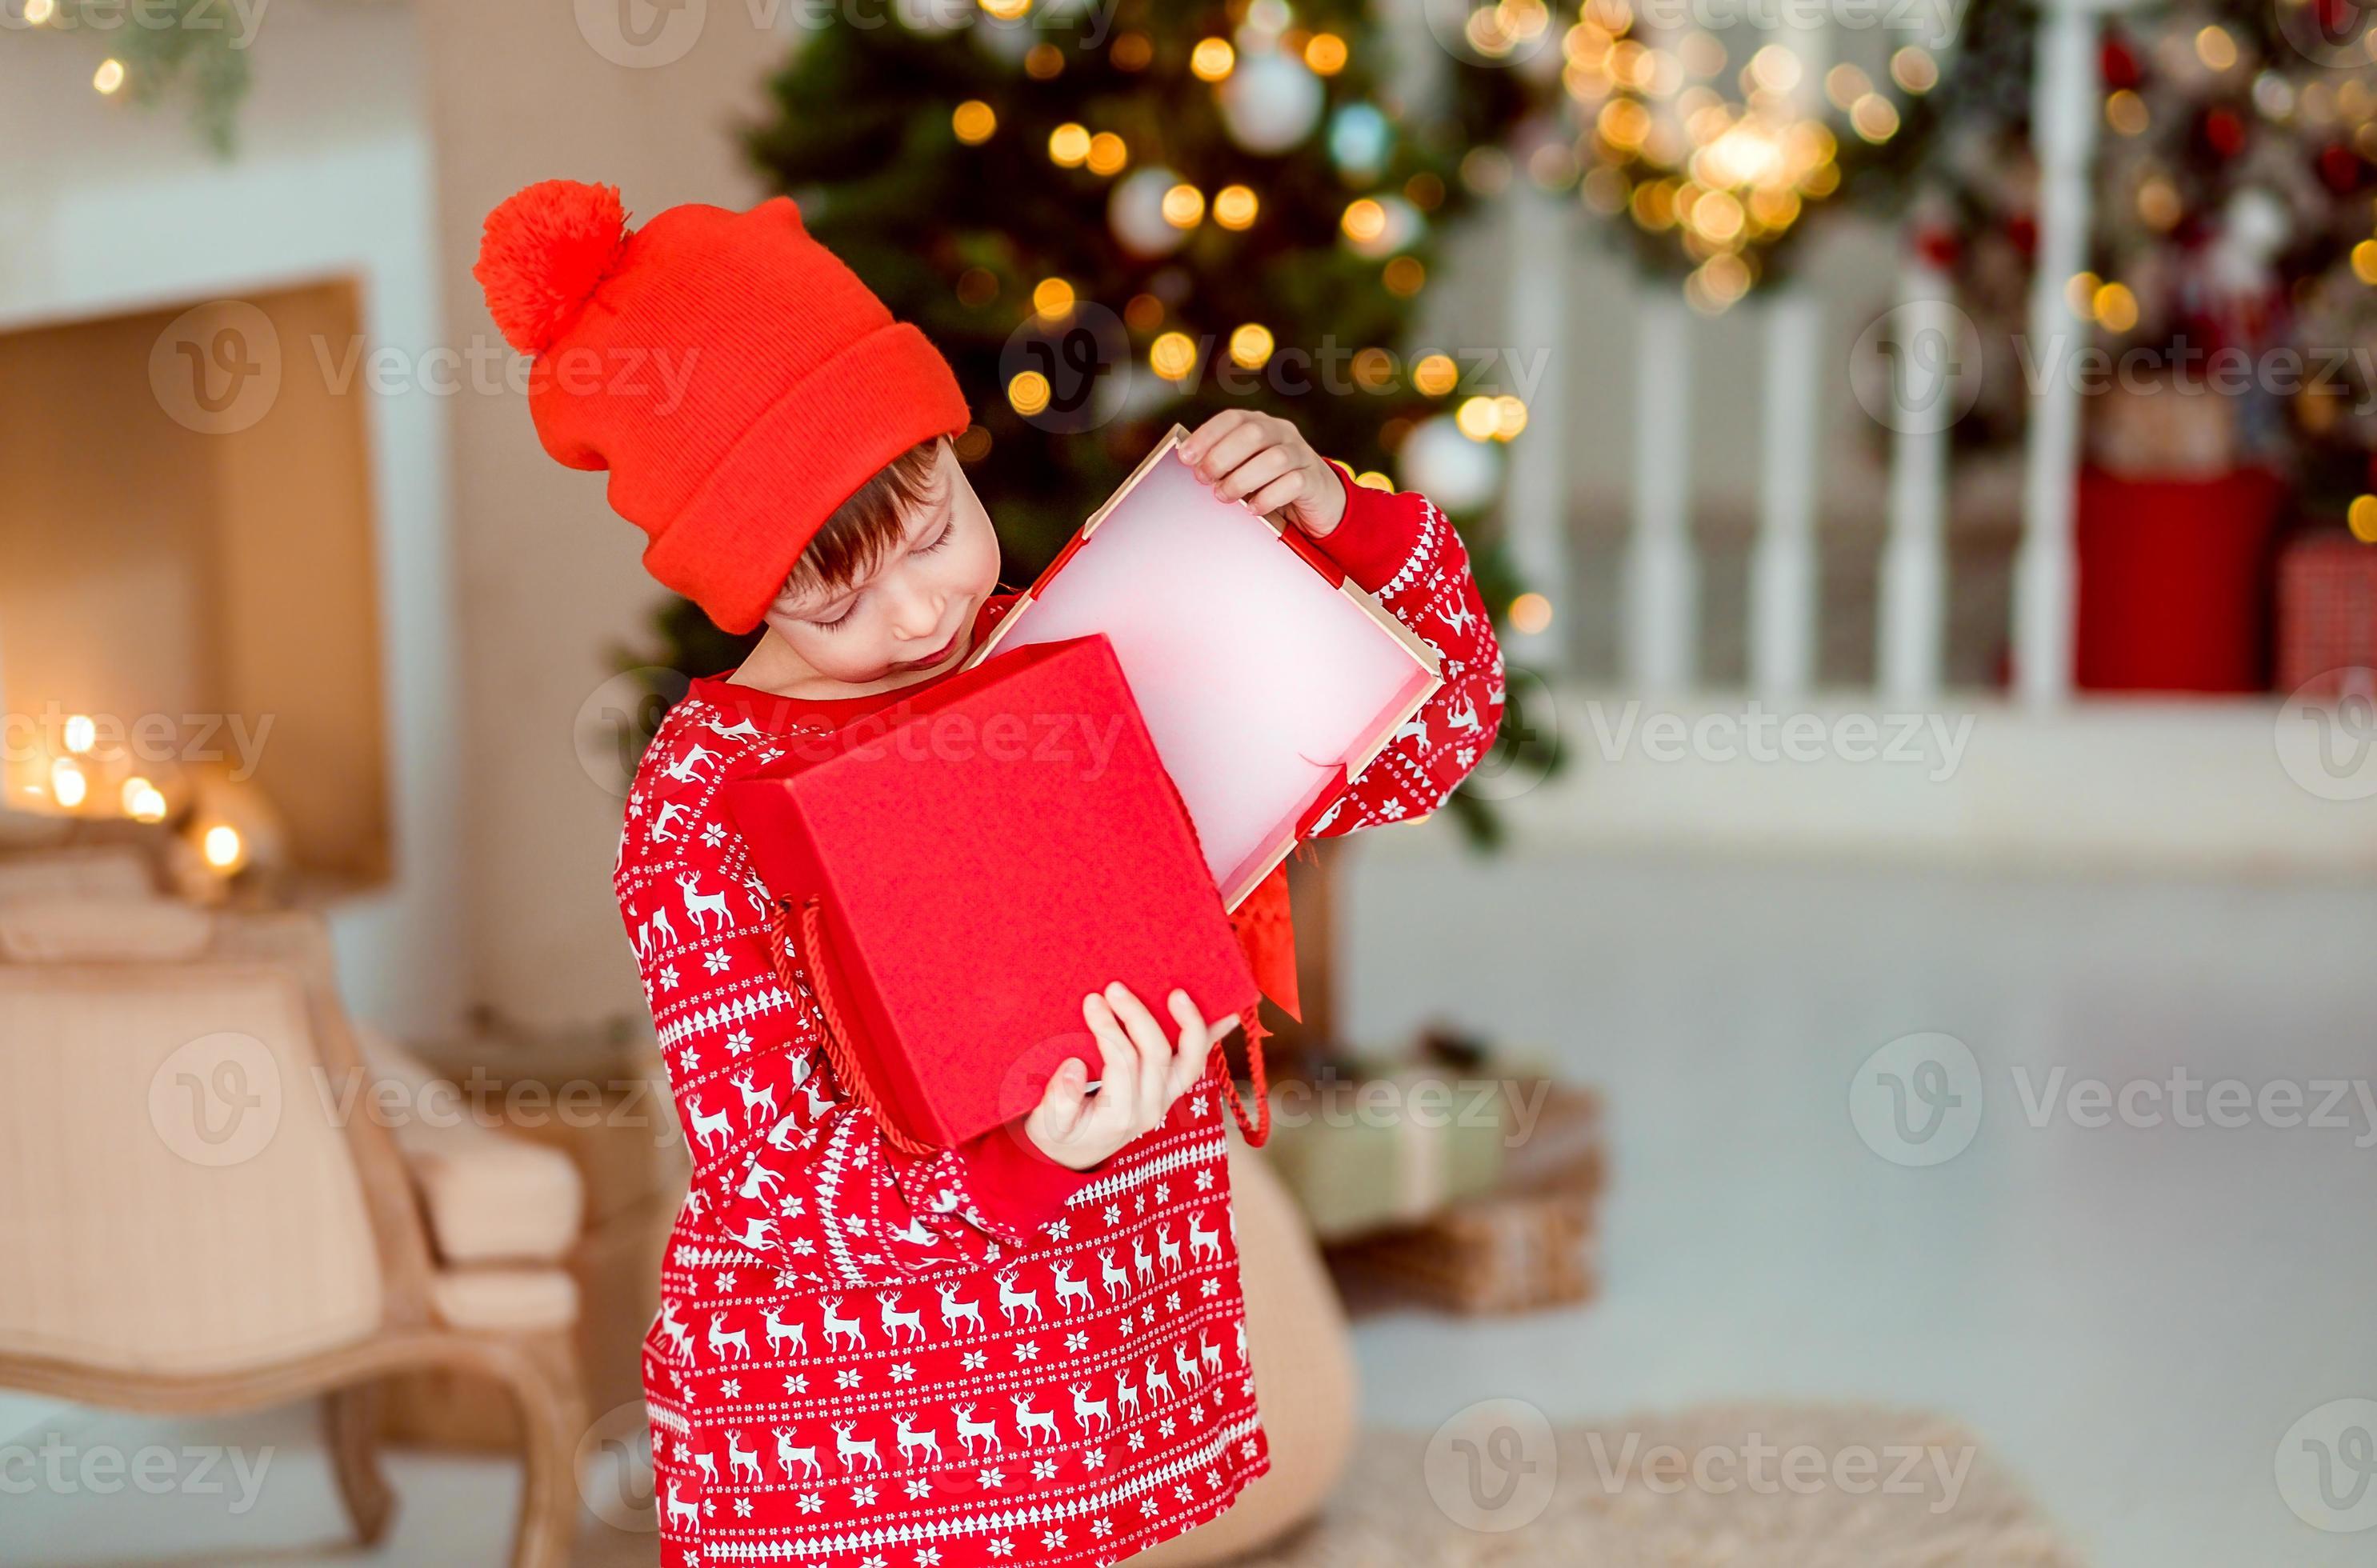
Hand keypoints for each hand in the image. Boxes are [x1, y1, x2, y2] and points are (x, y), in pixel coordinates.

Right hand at [1025, 982, 1239, 1169]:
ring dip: (1188, 1024)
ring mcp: (1166, 1099)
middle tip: (1115, 988)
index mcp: (1120, 1115)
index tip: (1091, 1001)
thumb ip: (1058, 1099)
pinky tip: (1229, 1014)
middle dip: (1136, 1016)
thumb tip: (1073, 1066)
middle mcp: (1152, 1108)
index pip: (1122, 1062)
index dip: (1108, 1029)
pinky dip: (1212, 1037)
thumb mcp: (1047, 1123)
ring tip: (1179, 992)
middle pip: (1156, 1054)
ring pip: (1189, 1060)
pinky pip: (1196, 1062)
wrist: (1075, 1153)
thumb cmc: (1058, 1132)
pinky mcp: (1170, 1089)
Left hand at [1179, 409, 1347, 539]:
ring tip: (1224, 496)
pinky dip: (1269, 497)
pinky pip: (1293, 484)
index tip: (1186, 457)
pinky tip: (1254, 509)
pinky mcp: (1314, 480)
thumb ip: (1225, 462)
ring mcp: (1301, 455)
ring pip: (1275, 459)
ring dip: (1242, 479)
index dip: (1207, 435)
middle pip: (1253, 434)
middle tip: (1204, 479)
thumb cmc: (1273, 482)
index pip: (1233, 419)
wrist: (1320, 500)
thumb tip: (1192, 465)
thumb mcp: (1247, 467)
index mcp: (1261, 424)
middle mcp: (1282, 433)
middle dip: (1222, 457)